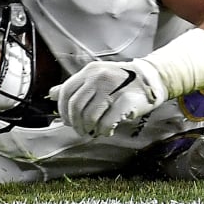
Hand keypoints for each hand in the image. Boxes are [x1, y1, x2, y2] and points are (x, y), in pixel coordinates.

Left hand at [51, 59, 167, 136]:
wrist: (153, 78)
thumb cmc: (123, 81)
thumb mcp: (97, 77)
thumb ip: (75, 86)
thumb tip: (51, 93)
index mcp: (90, 71)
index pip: (66, 92)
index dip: (63, 110)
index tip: (67, 121)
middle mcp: (99, 78)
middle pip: (75, 107)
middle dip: (75, 124)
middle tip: (82, 130)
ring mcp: (112, 88)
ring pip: (89, 117)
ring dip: (89, 129)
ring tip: (94, 131)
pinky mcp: (125, 101)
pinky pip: (106, 123)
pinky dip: (103, 131)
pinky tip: (107, 131)